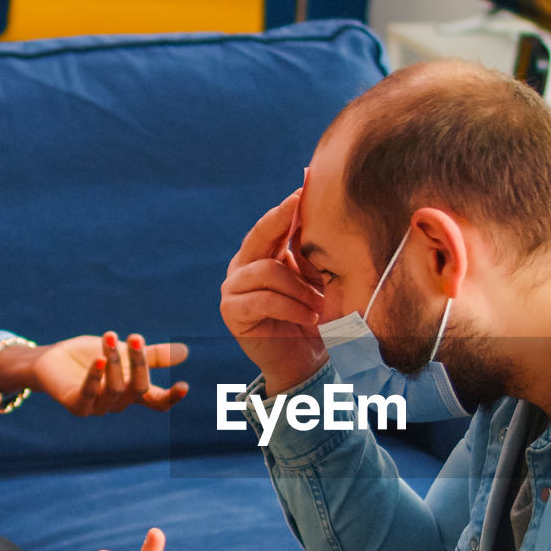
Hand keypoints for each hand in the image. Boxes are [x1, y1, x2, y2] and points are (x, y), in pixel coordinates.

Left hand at [0, 332, 188, 415]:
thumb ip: (150, 355)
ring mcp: (97, 407)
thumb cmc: (88, 356)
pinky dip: (95, 376)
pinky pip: (88, 394)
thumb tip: (184, 351)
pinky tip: (99, 359)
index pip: (157, 402)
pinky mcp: (76, 405)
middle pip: (138, 389)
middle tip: (136, 337)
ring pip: (115, 389)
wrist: (50, 360)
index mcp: (131, 393)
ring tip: (109, 336)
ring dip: (114, 362)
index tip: (184, 385)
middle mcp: (117, 403)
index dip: (171, 397)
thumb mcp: (123, 352)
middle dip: (138, 362)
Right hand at [220, 193, 328, 395]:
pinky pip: (262, 300)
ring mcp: (233, 288)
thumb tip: (315, 205)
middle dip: (280, 220)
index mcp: (262, 255)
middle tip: (298, 206)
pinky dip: (290, 308)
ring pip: (266, 271)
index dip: (287, 208)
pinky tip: (308, 317)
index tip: (304, 189)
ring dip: (299, 288)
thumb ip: (311, 251)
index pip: (272, 225)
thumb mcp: (317, 281)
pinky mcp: (231, 311)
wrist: (305, 361)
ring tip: (319, 305)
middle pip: (259, 236)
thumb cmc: (314, 319)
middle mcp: (243, 267)